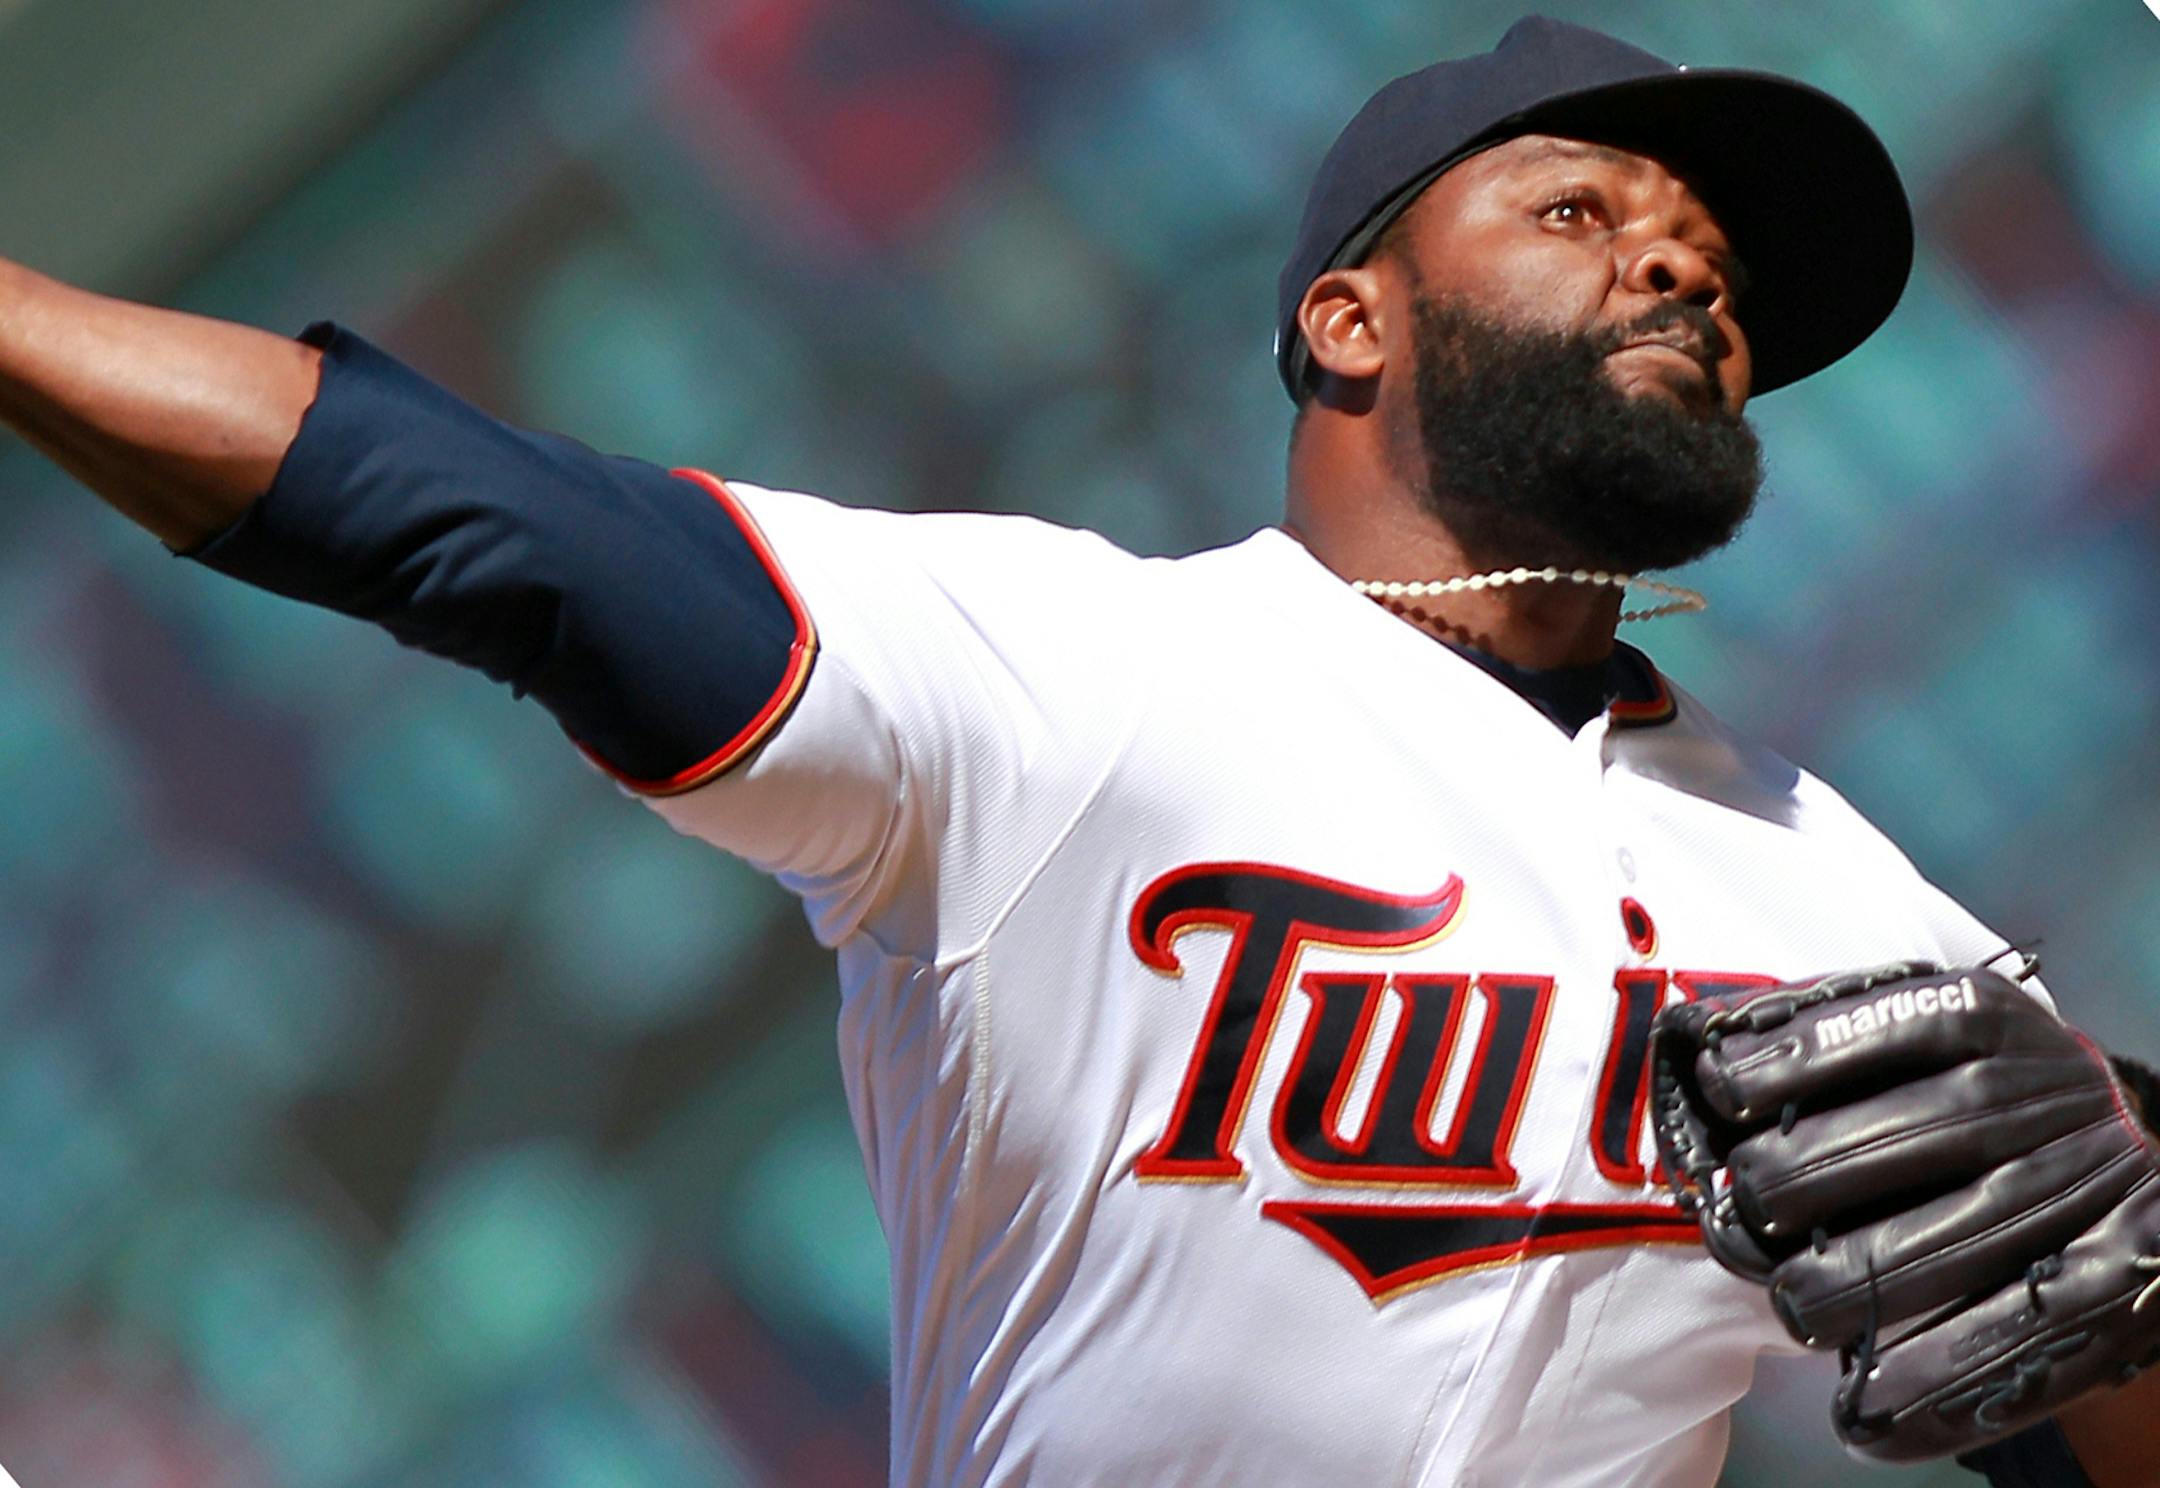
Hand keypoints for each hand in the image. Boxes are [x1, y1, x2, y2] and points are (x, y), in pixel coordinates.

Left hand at [1649, 961, 2159, 1460]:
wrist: (2130, 1145)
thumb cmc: (1975, 1084)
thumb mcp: (1921, 1027)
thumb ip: (1827, 1029)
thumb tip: (1707, 1045)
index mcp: (1989, 1020)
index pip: (1898, 1024)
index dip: (1805, 1054)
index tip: (1722, 1088)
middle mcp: (2047, 1094)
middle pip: (1934, 1126)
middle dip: (1822, 1167)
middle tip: (1750, 1200)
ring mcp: (2089, 1187)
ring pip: (1974, 1234)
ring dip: (1869, 1278)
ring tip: (1793, 1302)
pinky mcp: (2115, 1277)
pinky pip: (2028, 1332)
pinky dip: (1941, 1376)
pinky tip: (1867, 1408)